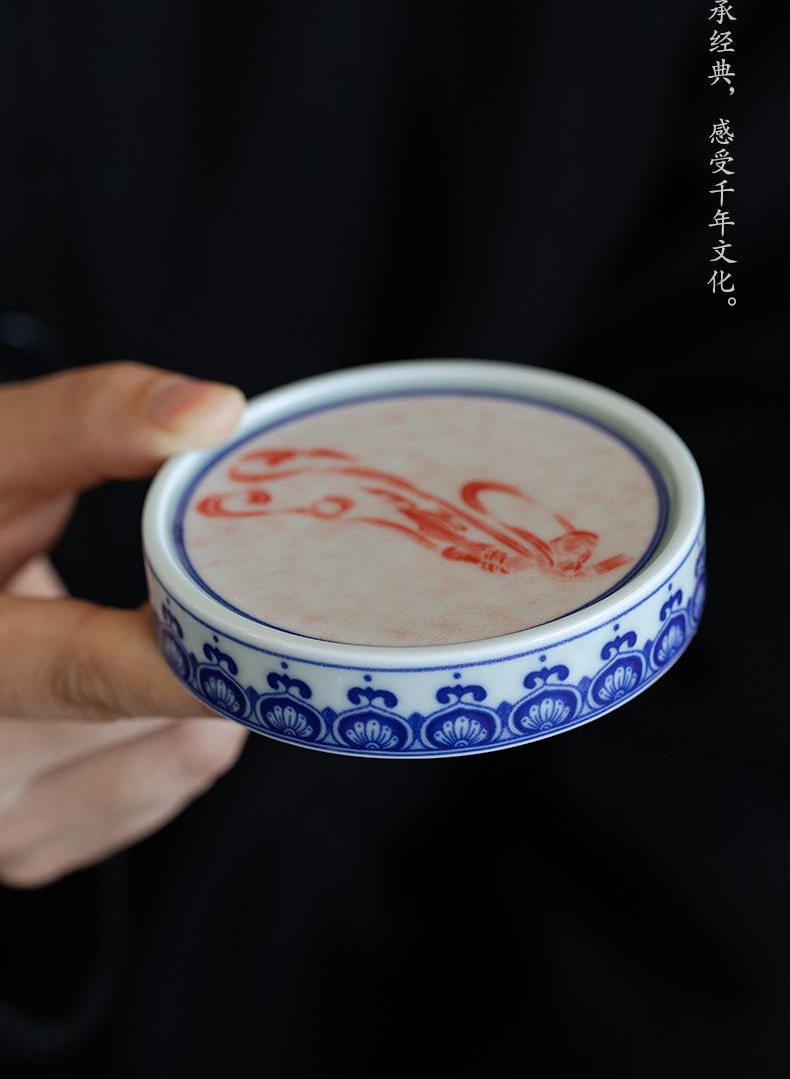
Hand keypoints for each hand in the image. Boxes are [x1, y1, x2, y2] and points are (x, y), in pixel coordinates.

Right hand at [0, 362, 248, 887]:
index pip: (87, 675)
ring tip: (123, 631)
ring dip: (186, 690)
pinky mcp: (30, 850)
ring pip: (185, 761)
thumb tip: (215, 411)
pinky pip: (162, 790)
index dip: (202, 655)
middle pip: (171, 723)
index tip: (299, 628)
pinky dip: (164, 735)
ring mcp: (4, 827)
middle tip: (181, 585)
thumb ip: (85, 426)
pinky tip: (108, 687)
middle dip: (203, 646)